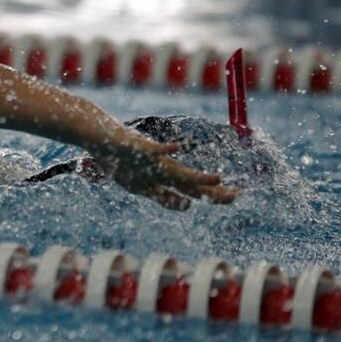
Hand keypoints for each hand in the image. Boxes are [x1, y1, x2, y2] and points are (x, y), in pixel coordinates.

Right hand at [92, 131, 237, 209]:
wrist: (101, 136)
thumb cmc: (122, 160)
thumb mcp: (141, 186)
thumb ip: (163, 196)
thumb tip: (187, 205)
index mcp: (165, 177)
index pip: (194, 189)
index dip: (213, 195)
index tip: (236, 197)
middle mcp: (162, 168)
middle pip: (190, 183)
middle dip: (212, 191)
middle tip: (238, 195)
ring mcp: (151, 159)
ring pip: (175, 171)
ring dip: (195, 177)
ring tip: (216, 179)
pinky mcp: (137, 146)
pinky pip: (152, 150)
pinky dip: (164, 150)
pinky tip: (177, 148)